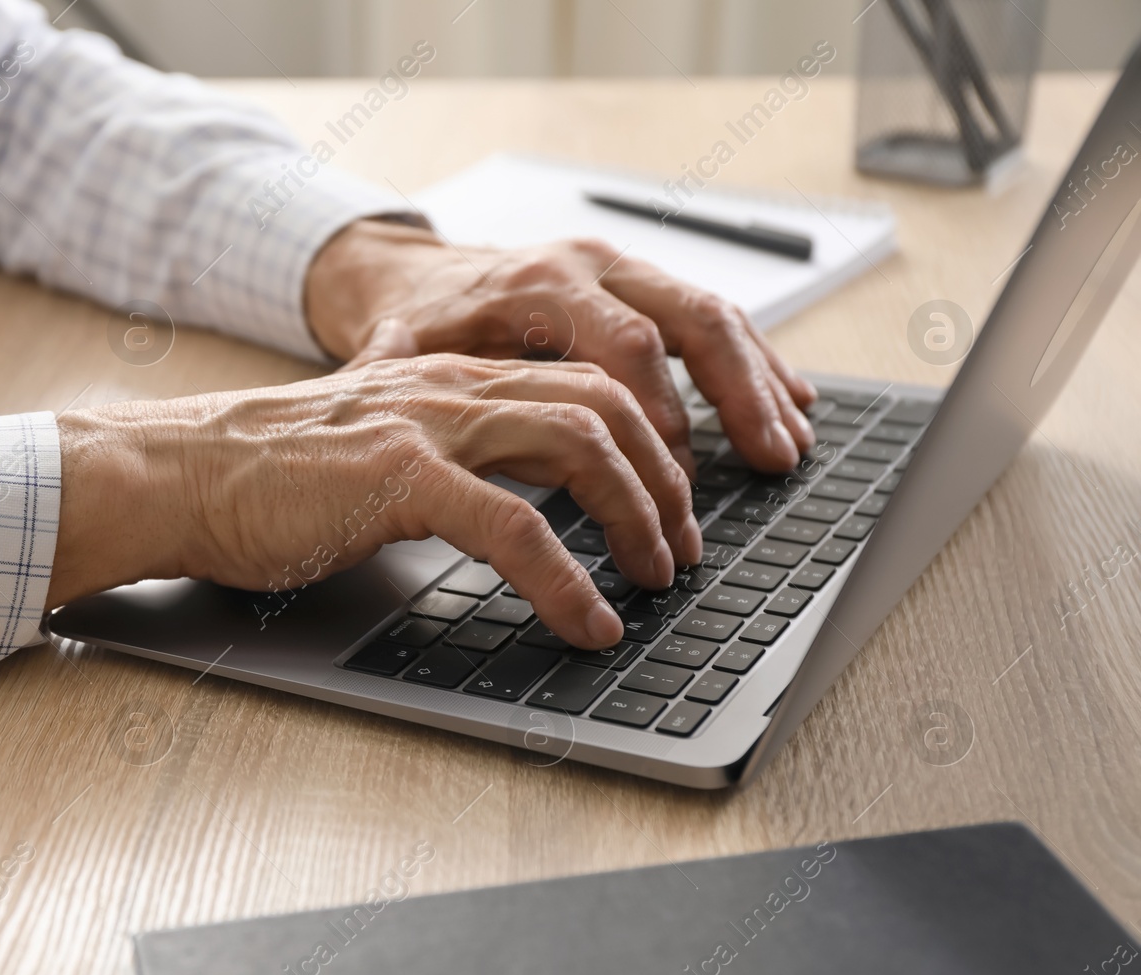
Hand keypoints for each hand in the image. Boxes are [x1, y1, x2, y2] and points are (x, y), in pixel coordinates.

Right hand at [46, 354, 701, 648]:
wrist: (178, 474)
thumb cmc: (266, 479)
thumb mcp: (378, 454)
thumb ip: (447, 466)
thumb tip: (514, 519)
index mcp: (451, 379)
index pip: (586, 384)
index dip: (648, 443)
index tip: (671, 507)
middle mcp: (451, 388)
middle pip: (605, 404)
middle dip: (665, 480)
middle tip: (682, 550)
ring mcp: (425, 426)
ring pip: (580, 445)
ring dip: (637, 517)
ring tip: (654, 580)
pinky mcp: (396, 478)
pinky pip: (515, 527)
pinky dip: (567, 579)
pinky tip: (587, 622)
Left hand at [304, 219, 817, 473]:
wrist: (415, 278)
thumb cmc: (418, 327)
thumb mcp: (409, 356)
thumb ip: (432, 391)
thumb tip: (451, 447)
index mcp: (538, 284)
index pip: (624, 346)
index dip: (661, 415)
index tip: (677, 481)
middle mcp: (591, 266)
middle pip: (690, 320)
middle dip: (738, 395)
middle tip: (770, 460)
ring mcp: (623, 271)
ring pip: (714, 316)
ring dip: (761, 383)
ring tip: (792, 444)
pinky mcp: (642, 287)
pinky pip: (714, 318)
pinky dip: (756, 363)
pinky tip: (790, 402)